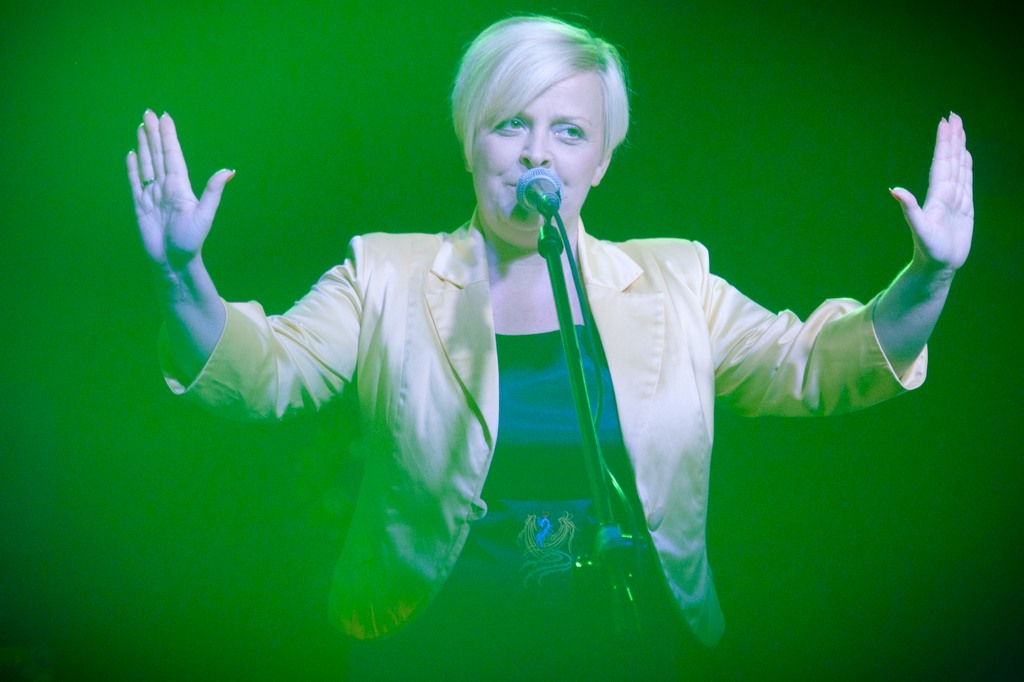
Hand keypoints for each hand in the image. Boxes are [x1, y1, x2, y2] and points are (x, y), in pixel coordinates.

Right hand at [126, 110, 233, 271]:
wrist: (173, 262)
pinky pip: (135, 182)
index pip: (173, 155)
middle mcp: (166, 187)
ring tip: (140, 126)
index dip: (169, 136)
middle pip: (158, 154)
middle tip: (148, 112)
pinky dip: (133, 168)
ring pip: (147, 164)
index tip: (165, 117)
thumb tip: (229, 170)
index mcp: (180, 186)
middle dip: (154, 134)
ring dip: (144, 145)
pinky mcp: (140, 205)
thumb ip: (213, 191)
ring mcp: (152, 195)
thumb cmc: (190, 241)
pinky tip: (132, 154)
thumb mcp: (204, 215)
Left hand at [889, 113, 973, 273]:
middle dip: (952, 138)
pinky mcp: (963, 207)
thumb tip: (894, 190)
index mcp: (937, 195)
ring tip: (960, 129)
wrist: (937, 266)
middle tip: (954, 116)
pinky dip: (967, 167)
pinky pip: (966, 181)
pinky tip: (966, 156)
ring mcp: (954, 199)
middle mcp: (945, 193)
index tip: (945, 122)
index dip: (944, 143)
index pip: (942, 163)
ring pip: (958, 167)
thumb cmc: (928, 251)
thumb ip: (909, 209)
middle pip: (950, 160)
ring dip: (959, 148)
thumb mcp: (919, 229)